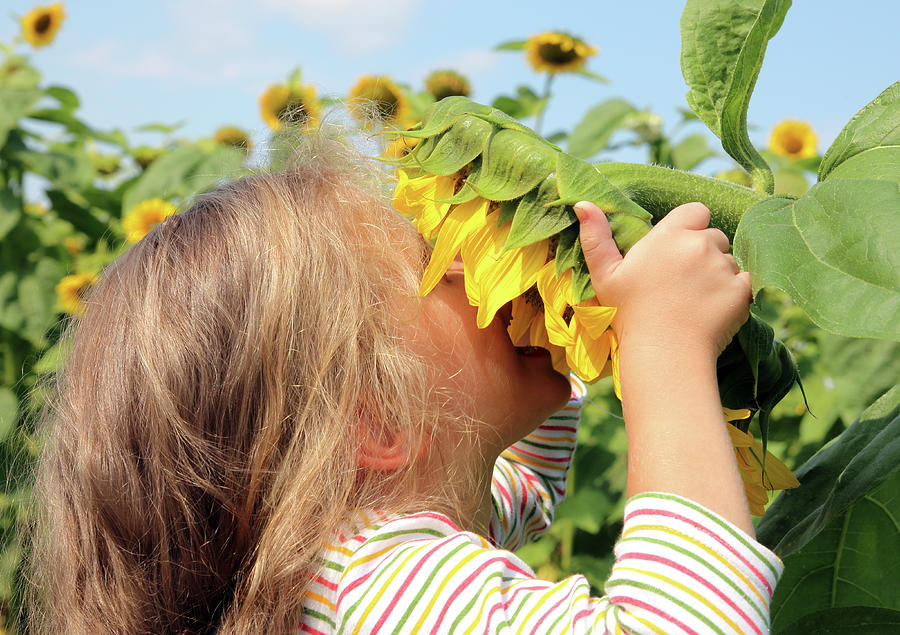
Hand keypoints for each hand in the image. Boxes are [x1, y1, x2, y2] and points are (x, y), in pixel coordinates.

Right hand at [574, 201, 750, 359]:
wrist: (663, 354)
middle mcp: (700, 245)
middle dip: (704, 252)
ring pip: (729, 261)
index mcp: (669, 235)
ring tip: (696, 300)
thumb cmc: (628, 315)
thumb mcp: (604, 275)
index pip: (696, 210)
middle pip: (714, 236)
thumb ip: (596, 237)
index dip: (690, 227)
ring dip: (719, 273)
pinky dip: (735, 293)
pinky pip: (745, 282)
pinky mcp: (742, 290)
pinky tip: (713, 310)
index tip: (677, 249)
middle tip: (683, 282)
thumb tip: (583, 203)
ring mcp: (723, 267)